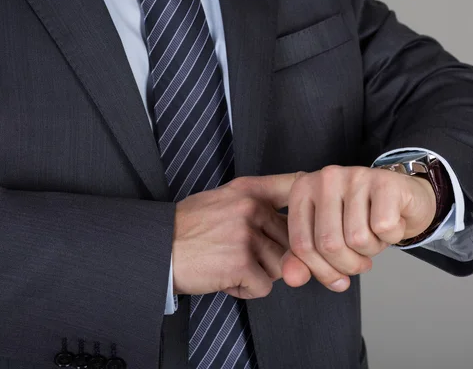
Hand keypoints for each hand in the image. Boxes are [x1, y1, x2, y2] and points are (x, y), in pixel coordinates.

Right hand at [172, 173, 301, 298]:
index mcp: (249, 190)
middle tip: (242, 255)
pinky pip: (264, 287)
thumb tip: (295, 228)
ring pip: (280, 266)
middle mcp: (251, 208)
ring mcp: (247, 235)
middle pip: (291, 239)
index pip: (295, 185)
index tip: (314, 215)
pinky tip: (225, 279)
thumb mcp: (222, 201)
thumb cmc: (187, 228)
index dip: (311, 201)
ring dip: (258, 274)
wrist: (155, 248)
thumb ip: (256, 208)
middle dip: (273, 254)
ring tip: (230, 266)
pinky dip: (245, 290)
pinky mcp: (241, 263)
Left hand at [282, 165, 435, 291]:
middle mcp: (325, 178)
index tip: (337, 278)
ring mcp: (355, 176)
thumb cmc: (362, 219)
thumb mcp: (327, 239)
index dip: (321, 271)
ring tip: (375, 234)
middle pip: (329, 244)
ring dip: (372, 249)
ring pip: (357, 239)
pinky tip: (391, 223)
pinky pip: (383, 228)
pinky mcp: (384, 182)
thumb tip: (293, 279)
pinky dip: (391, 236)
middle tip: (361, 259)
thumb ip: (303, 259)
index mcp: (302, 189)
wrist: (403, 199)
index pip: (301, 245)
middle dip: (349, 265)